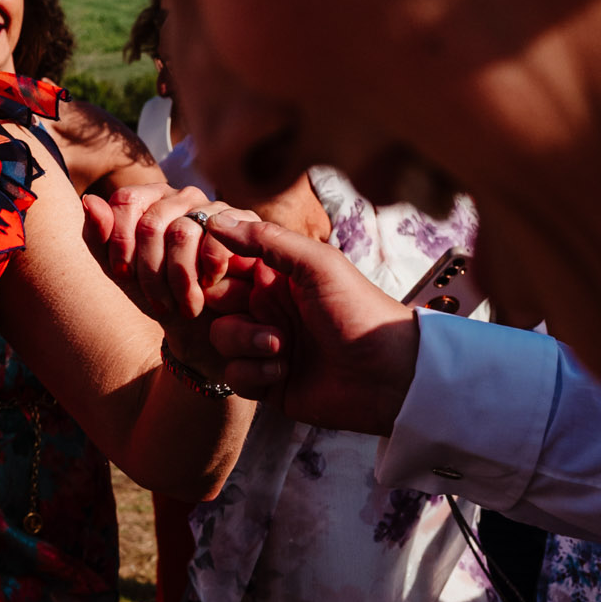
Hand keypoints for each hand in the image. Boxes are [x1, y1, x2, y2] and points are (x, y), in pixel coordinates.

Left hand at [81, 183, 262, 370]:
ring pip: (180, 233)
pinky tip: (209, 287)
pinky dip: (207, 273)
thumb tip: (90, 200)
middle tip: (157, 302)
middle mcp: (181, 196)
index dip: (119, 241)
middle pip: (151, 223)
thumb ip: (99, 237)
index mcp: (148, 199)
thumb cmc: (157, 292)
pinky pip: (215, 241)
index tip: (122, 273)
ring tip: (183, 304)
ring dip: (178, 280)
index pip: (125, 201)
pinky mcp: (244, 224)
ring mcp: (213, 207)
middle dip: (149, 272)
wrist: (201, 324)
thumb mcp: (120, 270)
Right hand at [195, 214, 421, 435]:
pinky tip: (285, 372)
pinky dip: (255, 373)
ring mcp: (264, 344)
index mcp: (277, 274)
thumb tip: (215, 220)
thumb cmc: (358, 310)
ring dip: (246, 341)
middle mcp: (267, 307)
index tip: (213, 271)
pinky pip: (233, 374)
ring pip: (220, 338)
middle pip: (214, 299)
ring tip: (282, 347)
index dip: (211, 265)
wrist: (389, 373)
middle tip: (247, 308)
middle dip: (223, 305)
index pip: (225, 261)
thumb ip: (265, 239)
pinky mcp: (265, 381)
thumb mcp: (316, 264)